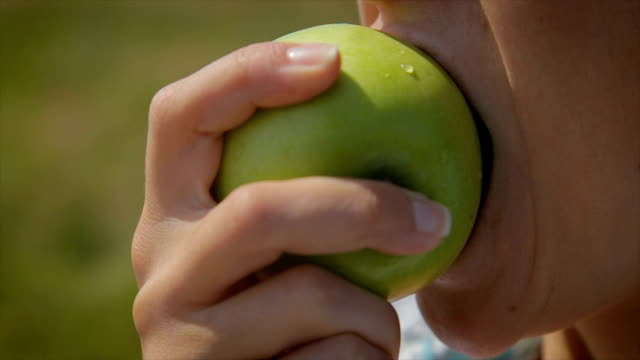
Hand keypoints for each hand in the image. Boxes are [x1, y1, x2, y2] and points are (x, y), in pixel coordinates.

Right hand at [132, 41, 450, 358]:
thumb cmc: (296, 314)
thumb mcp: (286, 250)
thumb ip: (305, 194)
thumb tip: (380, 92)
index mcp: (168, 218)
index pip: (179, 118)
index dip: (248, 74)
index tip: (332, 62)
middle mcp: (158, 274)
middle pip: (260, 212)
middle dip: (360, 209)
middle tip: (432, 217)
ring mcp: (181, 342)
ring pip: (314, 295)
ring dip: (375, 313)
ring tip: (375, 329)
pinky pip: (333, 358)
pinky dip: (368, 358)